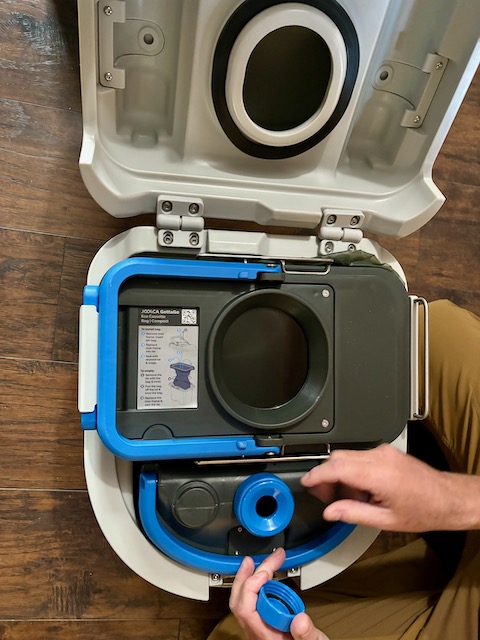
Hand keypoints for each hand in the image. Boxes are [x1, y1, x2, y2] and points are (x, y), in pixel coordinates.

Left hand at [230, 548, 329, 639]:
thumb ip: (307, 634)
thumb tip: (300, 618)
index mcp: (266, 637)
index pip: (247, 610)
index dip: (252, 586)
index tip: (266, 572)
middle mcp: (257, 633)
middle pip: (239, 603)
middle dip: (245, 578)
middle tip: (252, 562)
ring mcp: (257, 628)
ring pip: (242, 603)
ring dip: (247, 580)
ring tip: (254, 564)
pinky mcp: (262, 625)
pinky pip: (250, 604)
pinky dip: (255, 587)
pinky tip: (263, 578)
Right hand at [301, 444, 479, 531]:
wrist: (448, 498)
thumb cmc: (424, 510)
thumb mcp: (386, 520)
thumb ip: (353, 513)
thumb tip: (330, 512)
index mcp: (379, 474)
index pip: (337, 467)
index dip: (317, 474)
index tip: (306, 482)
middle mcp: (380, 457)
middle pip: (338, 458)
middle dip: (326, 476)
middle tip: (325, 496)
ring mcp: (383, 451)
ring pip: (347, 456)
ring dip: (340, 474)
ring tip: (350, 498)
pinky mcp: (386, 451)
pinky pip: (359, 456)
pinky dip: (353, 471)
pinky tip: (362, 489)